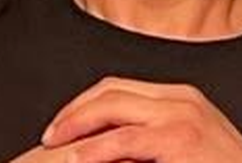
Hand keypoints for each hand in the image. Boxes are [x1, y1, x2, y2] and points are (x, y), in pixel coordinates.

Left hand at [39, 76, 241, 162]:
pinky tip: (78, 159)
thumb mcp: (191, 147)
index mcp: (182, 97)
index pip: (120, 87)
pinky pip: (125, 140)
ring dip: (76, 127)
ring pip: (113, 107)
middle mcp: (180, 99)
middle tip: (50, 135)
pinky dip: (96, 149)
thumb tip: (111, 147)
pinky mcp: (179, 140)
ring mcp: (181, 116)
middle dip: (73, 112)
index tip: (63, 125)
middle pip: (111, 91)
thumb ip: (155, 140)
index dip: (85, 104)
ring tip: (54, 146)